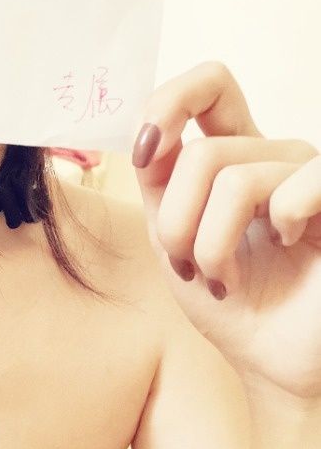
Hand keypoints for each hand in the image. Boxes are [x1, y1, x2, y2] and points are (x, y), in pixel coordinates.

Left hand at [131, 61, 320, 399]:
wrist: (271, 360)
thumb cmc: (230, 304)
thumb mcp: (173, 238)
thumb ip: (159, 183)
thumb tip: (144, 132)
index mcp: (233, 158)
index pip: (210, 89)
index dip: (169, 103)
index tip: (144, 153)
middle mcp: (273, 156)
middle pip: (201, 153)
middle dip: (176, 223)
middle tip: (187, 268)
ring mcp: (309, 174)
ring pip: (233, 178)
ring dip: (212, 245)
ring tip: (225, 279)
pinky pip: (294, 187)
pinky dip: (275, 228)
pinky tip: (289, 246)